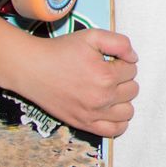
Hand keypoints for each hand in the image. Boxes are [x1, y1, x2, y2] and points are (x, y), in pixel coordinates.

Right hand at [5, 29, 138, 137]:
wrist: (31, 68)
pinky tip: (109, 109)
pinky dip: (118, 121)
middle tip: (106, 73)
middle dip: (123, 79)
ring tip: (108, 90)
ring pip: (128, 111)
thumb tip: (134, 58)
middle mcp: (102, 98)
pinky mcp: (83, 124)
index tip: (108, 60)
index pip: (133, 70)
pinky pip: (115, 130)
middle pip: (133, 90)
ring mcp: (92, 114)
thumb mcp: (92, 36)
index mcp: (106, 75)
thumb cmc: (61, 50)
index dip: (122, 62)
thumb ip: (120, 43)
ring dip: (123, 99)